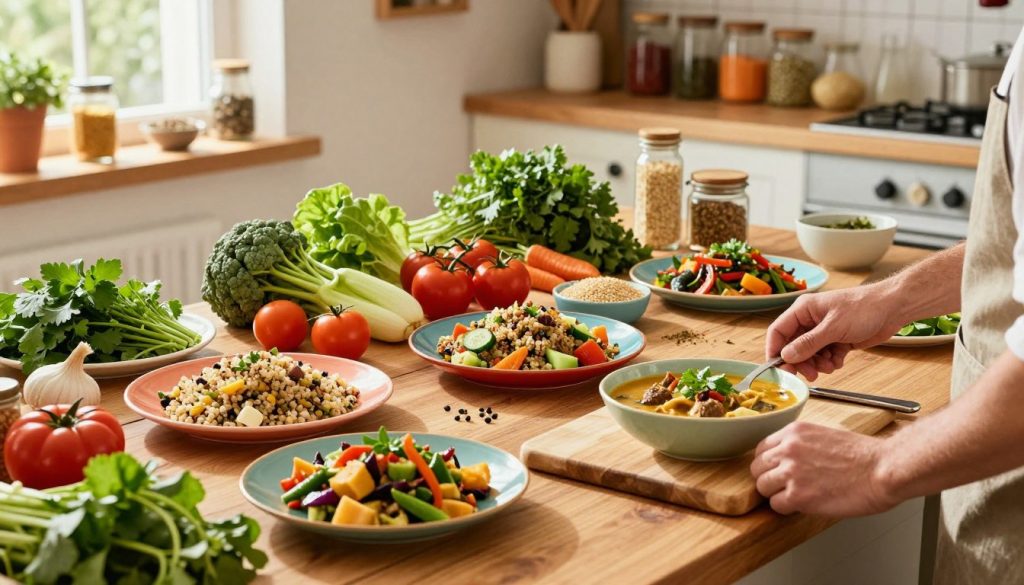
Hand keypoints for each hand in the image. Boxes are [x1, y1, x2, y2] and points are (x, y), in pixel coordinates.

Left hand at [750, 422, 896, 516]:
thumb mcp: (824, 436)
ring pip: (762, 486)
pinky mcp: (798, 495)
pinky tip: (803, 504)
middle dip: (768, 478)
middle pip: (757, 467)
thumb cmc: (864, 456)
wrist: (883, 470)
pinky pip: (776, 505)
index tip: (775, 471)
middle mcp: (788, 449)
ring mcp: (791, 472)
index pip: (761, 448)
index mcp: (794, 432)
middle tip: (783, 486)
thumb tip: (787, 458)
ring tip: (794, 496)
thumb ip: (801, 445)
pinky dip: (786, 508)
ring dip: (776, 494)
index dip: (768, 463)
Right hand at [766, 284, 902, 380]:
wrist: (893, 308)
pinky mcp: (837, 340)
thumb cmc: (864, 308)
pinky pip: (825, 356)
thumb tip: (786, 356)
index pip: (778, 331)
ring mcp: (824, 330)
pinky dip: (830, 362)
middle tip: (810, 374)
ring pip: (809, 354)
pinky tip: (839, 360)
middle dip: (801, 362)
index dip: (775, 350)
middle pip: (793, 346)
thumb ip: (808, 343)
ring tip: (830, 366)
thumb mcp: (833, 327)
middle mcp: (810, 320)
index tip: (779, 368)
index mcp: (803, 310)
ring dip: (817, 364)